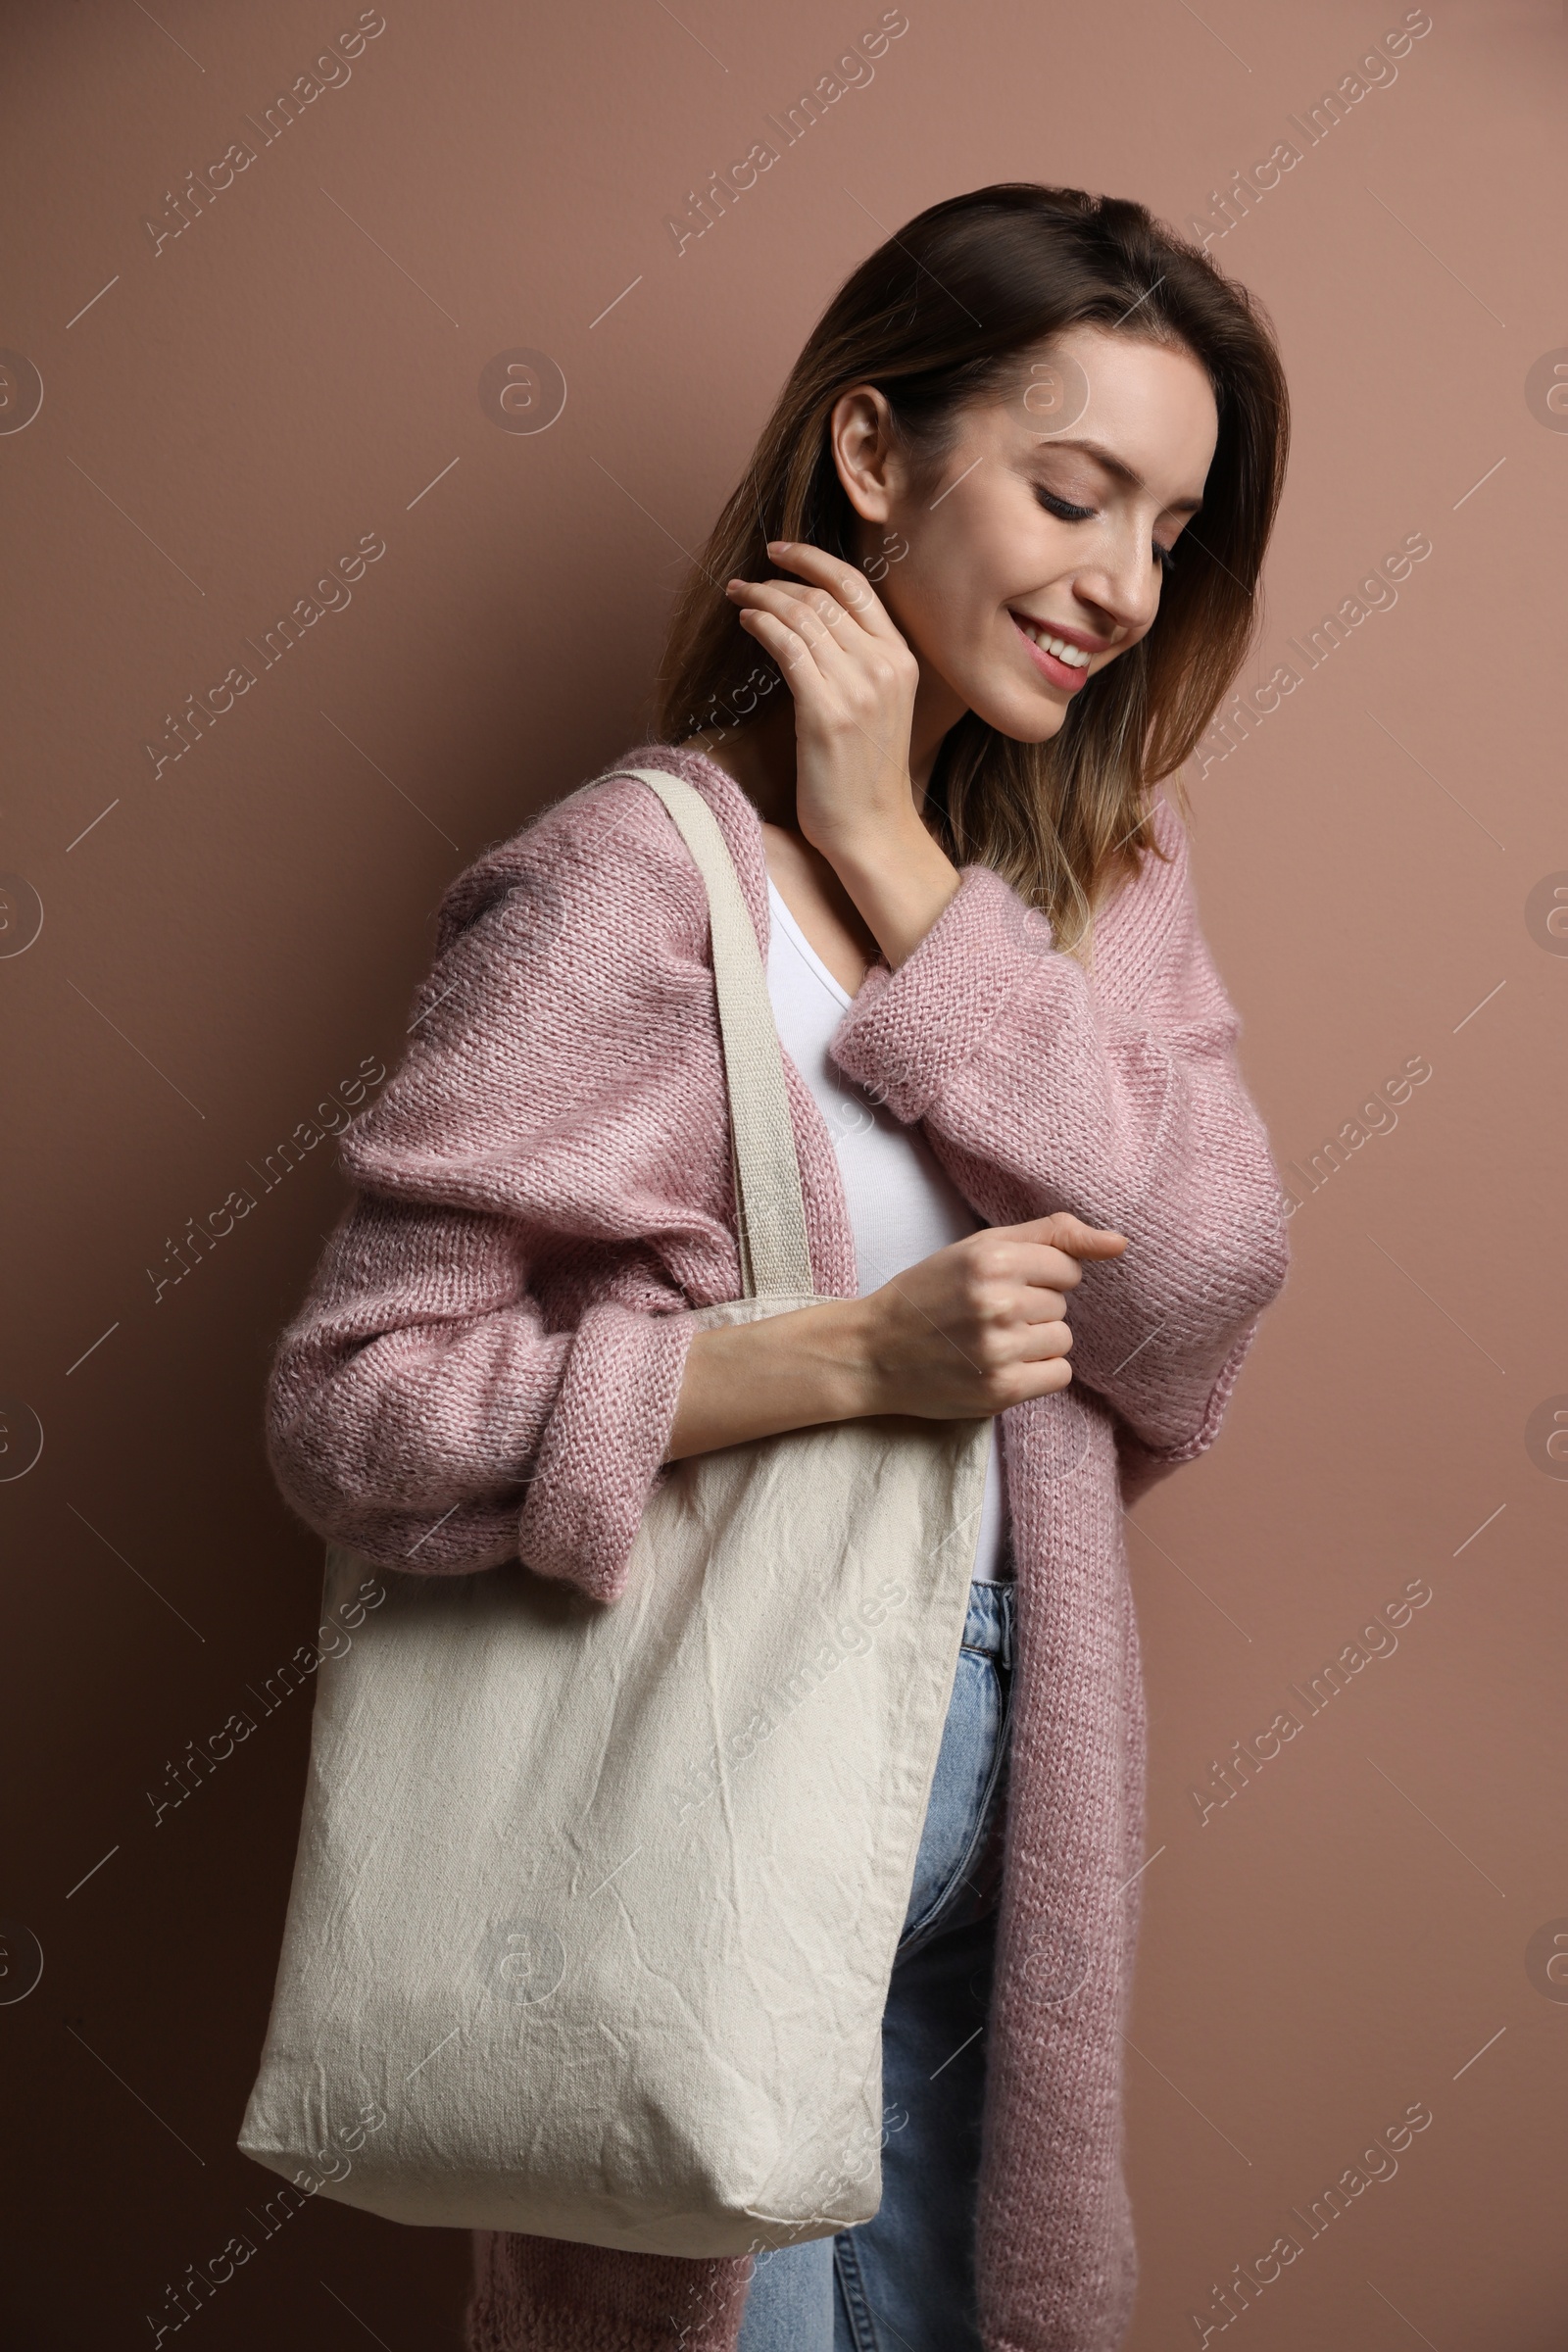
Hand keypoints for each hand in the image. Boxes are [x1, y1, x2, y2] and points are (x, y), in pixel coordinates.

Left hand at [725, 540, 920, 863]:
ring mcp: (858, 688)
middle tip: (745, 580)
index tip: (780, 552)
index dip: (814, 561)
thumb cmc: (865, 775)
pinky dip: (763, 625)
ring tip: (737, 596)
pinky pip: (788, 648)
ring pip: (803, 617)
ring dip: (762, 598)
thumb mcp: (878, 708)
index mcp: (901, 660)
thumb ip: (858, 665)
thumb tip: (811, 625)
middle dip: (778, 579)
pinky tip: (746, 621)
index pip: (857, 587)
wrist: (872, 830)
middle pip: (823, 597)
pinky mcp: (826, 712)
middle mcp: (884, 667)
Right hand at [852, 1213, 1129, 1419]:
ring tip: (990, 1341)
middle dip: (1032, 1308)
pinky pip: (1058, 1374)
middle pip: (1062, 1304)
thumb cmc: (928, 1295)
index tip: (1002, 1285)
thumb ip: (1051, 1235)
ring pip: (1062, 1339)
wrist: (872, 1352)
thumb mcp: (979, 1247)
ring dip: (1035, 1342)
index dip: (1039, 1276)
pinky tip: (1001, 1365)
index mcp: (990, 1258)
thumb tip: (1120, 1243)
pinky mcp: (1000, 1391)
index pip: (1067, 1267)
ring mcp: (999, 1350)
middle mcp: (997, 1302)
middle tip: (984, 1315)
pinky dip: (1037, 1372)